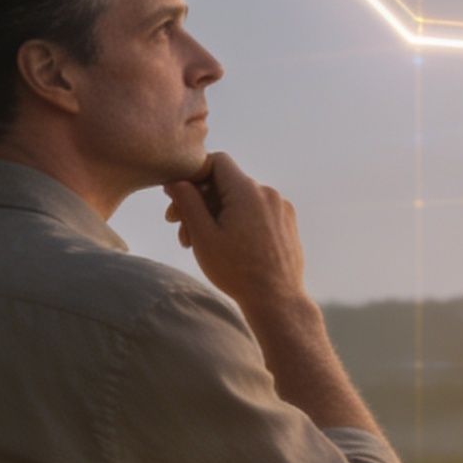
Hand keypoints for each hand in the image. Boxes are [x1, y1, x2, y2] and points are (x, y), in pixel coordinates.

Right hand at [161, 151, 308, 314]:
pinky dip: (238, 221)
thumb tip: (176, 180)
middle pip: (226, 183)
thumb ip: (188, 202)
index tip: (176, 198)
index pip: (216, 162)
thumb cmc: (237, 272)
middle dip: (200, 202)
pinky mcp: (286, 223)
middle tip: (180, 229)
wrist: (277, 300)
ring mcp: (280, 207)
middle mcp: (267, 192)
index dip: (193, 176)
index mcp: (247, 190)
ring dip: (217, 215)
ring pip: (240, 200)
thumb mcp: (203, 236)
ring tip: (202, 244)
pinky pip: (256, 212)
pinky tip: (227, 246)